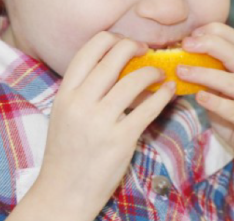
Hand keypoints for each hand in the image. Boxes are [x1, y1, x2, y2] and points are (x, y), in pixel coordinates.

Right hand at [26, 33, 175, 218]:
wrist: (64, 193)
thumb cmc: (67, 153)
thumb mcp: (64, 114)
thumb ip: (83, 89)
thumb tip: (112, 63)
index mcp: (65, 94)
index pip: (90, 49)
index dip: (113, 39)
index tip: (126, 45)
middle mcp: (80, 103)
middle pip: (114, 56)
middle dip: (136, 47)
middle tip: (147, 52)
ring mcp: (100, 121)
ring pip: (135, 79)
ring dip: (153, 71)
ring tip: (161, 73)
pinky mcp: (121, 139)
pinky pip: (149, 108)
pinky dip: (163, 95)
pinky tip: (169, 91)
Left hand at [177, 22, 233, 175]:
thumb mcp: (225, 91)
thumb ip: (212, 73)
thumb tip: (180, 57)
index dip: (213, 32)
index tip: (189, 34)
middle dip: (209, 45)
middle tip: (185, 44)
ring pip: (232, 81)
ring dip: (205, 74)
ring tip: (182, 70)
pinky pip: (233, 109)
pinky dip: (215, 102)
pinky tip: (200, 97)